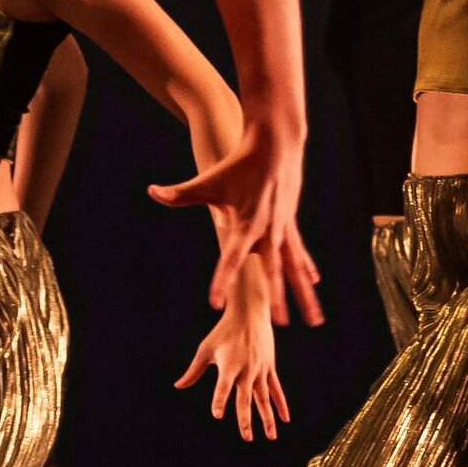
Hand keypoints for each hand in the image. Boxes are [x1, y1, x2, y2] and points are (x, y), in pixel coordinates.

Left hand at [150, 109, 323, 327]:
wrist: (276, 142)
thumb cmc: (240, 162)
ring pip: (295, 268)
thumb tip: (152, 192)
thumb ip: (181, 193)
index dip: (222, 279)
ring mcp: (283, 228)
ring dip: (305, 294)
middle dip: (277, 297)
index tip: (216, 302)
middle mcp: (269, 230)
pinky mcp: (289, 223)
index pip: (232, 257)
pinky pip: (298, 251)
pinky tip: (314, 281)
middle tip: (278, 324)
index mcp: (248, 223)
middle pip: (274, 270)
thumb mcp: (209, 180)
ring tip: (315, 321)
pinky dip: (305, 266)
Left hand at [174, 260, 288, 441]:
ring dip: (268, 418)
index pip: (222, 388)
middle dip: (246, 420)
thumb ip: (194, 371)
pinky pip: (276, 390)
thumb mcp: (206, 349)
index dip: (219, 400)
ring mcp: (260, 370)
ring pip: (264, 399)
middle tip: (246, 438)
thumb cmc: (223, 331)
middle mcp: (246, 371)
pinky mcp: (269, 368)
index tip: (217, 414)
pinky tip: (285, 419)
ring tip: (271, 437)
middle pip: (246, 399)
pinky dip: (280, 404)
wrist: (249, 313)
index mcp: (229, 366)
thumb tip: (178, 386)